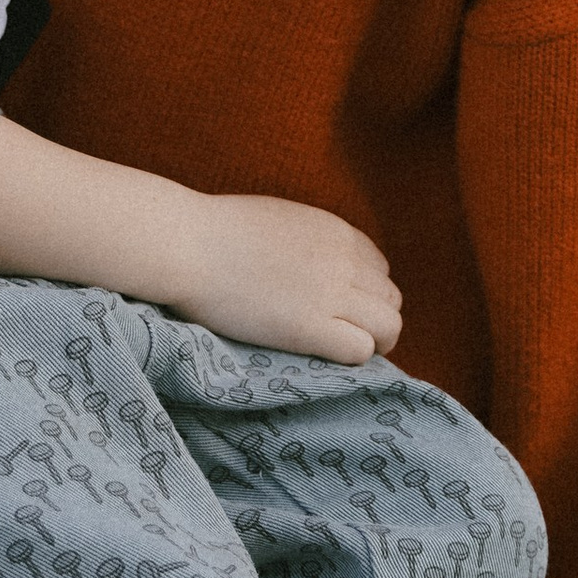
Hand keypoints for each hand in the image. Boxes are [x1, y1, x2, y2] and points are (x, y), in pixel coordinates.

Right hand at [176, 195, 403, 365]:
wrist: (186, 243)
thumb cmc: (213, 231)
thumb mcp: (277, 219)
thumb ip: (305, 239)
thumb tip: (306, 262)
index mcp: (335, 231)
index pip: (380, 269)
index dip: (365, 293)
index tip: (342, 309)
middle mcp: (343, 260)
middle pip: (391, 300)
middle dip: (374, 320)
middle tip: (345, 336)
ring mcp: (329, 294)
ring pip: (389, 327)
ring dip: (374, 343)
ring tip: (345, 353)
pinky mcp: (309, 327)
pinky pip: (361, 349)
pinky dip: (352, 358)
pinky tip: (326, 357)